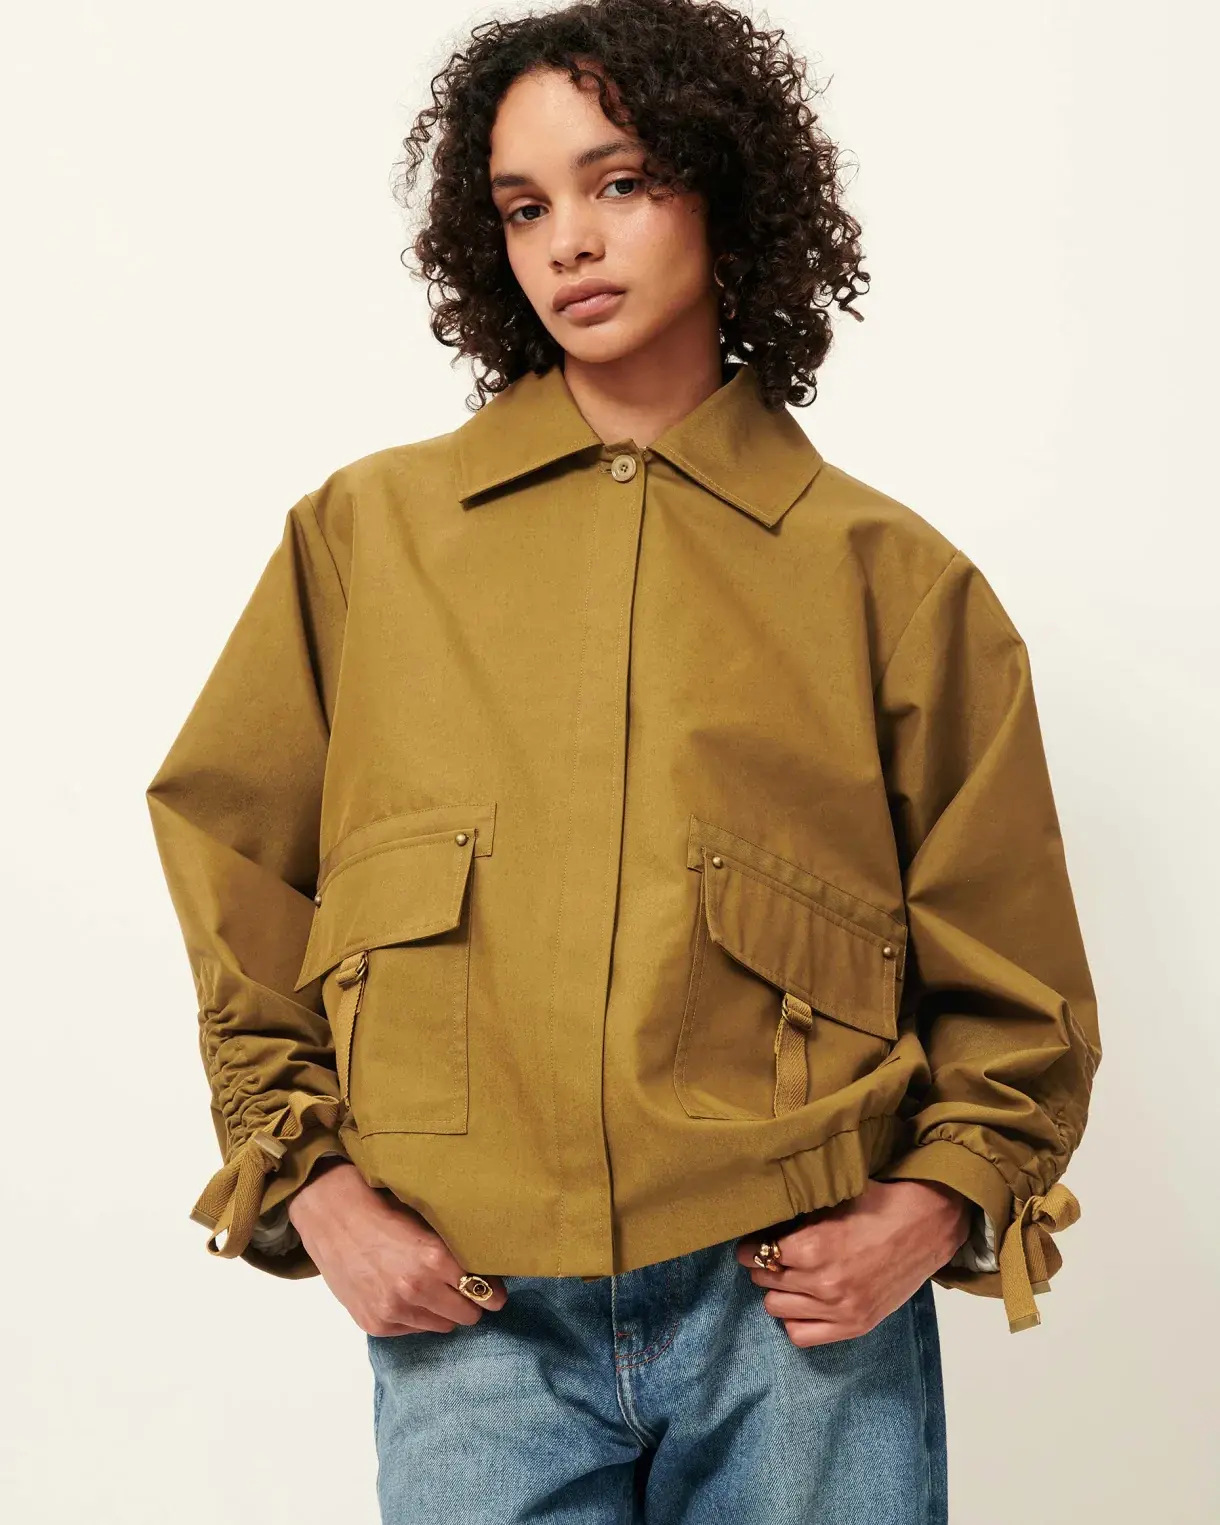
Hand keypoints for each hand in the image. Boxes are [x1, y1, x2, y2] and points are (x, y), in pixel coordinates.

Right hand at [287, 1161, 508, 1335]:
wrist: (334, 1218)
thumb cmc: (385, 1212)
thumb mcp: (426, 1223)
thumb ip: (454, 1249)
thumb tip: (488, 1268)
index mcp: (435, 1259)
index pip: (484, 1290)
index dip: (492, 1291)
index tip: (496, 1292)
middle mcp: (417, 1289)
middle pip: (468, 1315)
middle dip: (470, 1303)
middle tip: (464, 1291)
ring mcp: (395, 1310)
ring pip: (443, 1326)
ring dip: (442, 1312)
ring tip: (431, 1291)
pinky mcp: (377, 1324)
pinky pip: (414, 1329)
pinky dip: (416, 1317)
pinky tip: (404, 1296)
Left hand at [736, 1179, 970, 1346]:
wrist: (928, 1225)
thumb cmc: (879, 1205)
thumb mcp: (833, 1200)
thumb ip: (799, 1215)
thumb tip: (764, 1219)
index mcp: (815, 1247)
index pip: (759, 1254)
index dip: (752, 1246)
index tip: (754, 1242)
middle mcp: (824, 1283)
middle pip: (766, 1281)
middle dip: (765, 1267)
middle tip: (776, 1256)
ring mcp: (841, 1309)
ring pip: (777, 1308)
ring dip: (778, 1291)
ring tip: (790, 1277)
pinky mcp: (856, 1325)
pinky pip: (801, 1336)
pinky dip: (796, 1319)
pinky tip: (804, 1302)